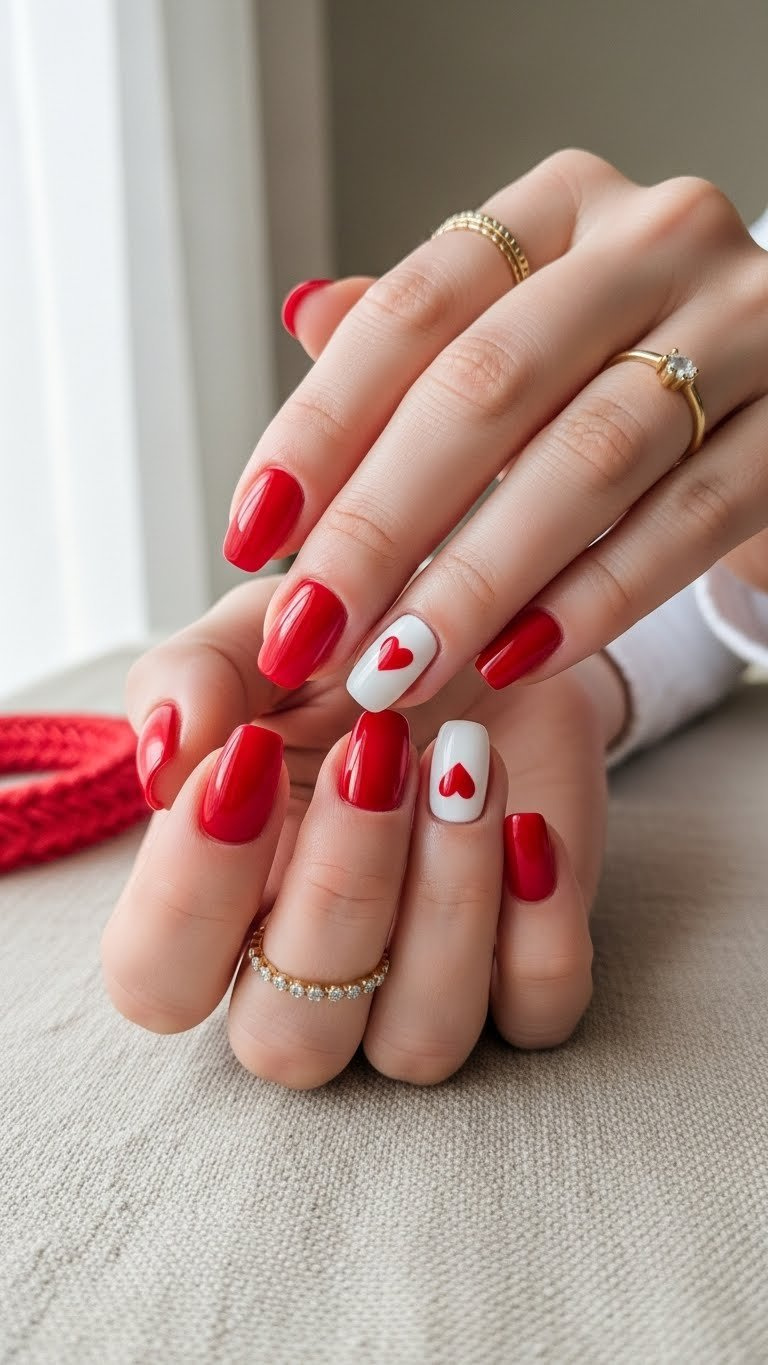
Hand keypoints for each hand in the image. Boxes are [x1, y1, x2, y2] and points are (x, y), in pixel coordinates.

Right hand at [102, 577, 621, 1087]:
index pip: (157, 978)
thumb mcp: (258, 638)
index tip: (249, 754)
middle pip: (287, 1041)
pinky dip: (539, 927)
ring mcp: (423, 986)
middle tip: (374, 746)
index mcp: (218, 909)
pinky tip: (527, 826)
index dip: (190, 891)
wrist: (478, 632)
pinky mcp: (527, 971)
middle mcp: (312, 972)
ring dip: (445, 899)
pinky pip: (538, 1011)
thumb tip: (172, 751)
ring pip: (417, 1040)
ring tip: (463, 762)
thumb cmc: (345, 657)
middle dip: (336, 890)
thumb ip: (193, 681)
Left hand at [222, 149, 767, 709]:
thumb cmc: (623, 373)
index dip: (322, 428)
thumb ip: (424, 333)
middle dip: (382, 524)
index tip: (251, 535)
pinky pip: (688, 520)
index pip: (415, 309)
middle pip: (488, 386)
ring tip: (398, 668)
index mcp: (561, 207)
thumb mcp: (520, 332)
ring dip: (476, 580)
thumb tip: (301, 314)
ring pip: (586, 460)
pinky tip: (518, 659)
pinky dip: (595, 599)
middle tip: (313, 630)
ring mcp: (744, 325)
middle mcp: (655, 240)